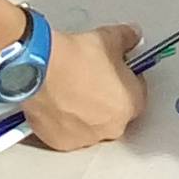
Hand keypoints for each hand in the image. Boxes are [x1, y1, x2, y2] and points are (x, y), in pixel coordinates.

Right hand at [22, 20, 145, 152]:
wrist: (40, 70)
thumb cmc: (75, 58)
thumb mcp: (110, 38)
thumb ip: (128, 39)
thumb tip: (132, 36)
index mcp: (130, 105)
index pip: (137, 94)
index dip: (127, 79)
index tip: (117, 70)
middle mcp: (111, 127)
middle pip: (114, 113)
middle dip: (106, 98)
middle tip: (92, 79)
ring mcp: (85, 138)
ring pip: (91, 126)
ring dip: (85, 112)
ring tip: (72, 90)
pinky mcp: (60, 142)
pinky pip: (68, 132)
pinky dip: (64, 121)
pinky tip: (58, 102)